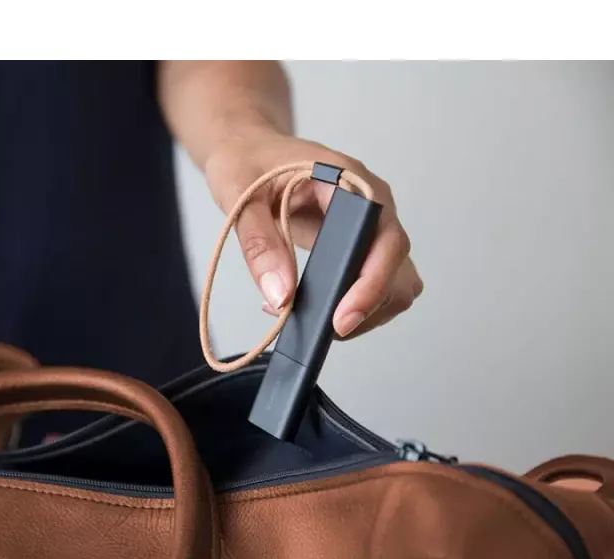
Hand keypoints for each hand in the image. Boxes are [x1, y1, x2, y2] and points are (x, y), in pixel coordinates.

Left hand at [204, 131, 422, 338]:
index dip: (371, 283)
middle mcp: (372, 204)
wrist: (248, 150)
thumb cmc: (246, 160)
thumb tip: (282, 296)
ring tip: (312, 318)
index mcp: (351, 181)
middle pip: (398, 270)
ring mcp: (370, 227)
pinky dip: (353, 306)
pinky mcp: (359, 246)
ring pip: (395, 284)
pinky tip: (314, 306)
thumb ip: (259, 244)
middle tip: (321, 328)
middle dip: (366, 307)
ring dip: (364, 312)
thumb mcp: (239, 195)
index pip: (384, 239)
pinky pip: (374, 285)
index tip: (341, 317)